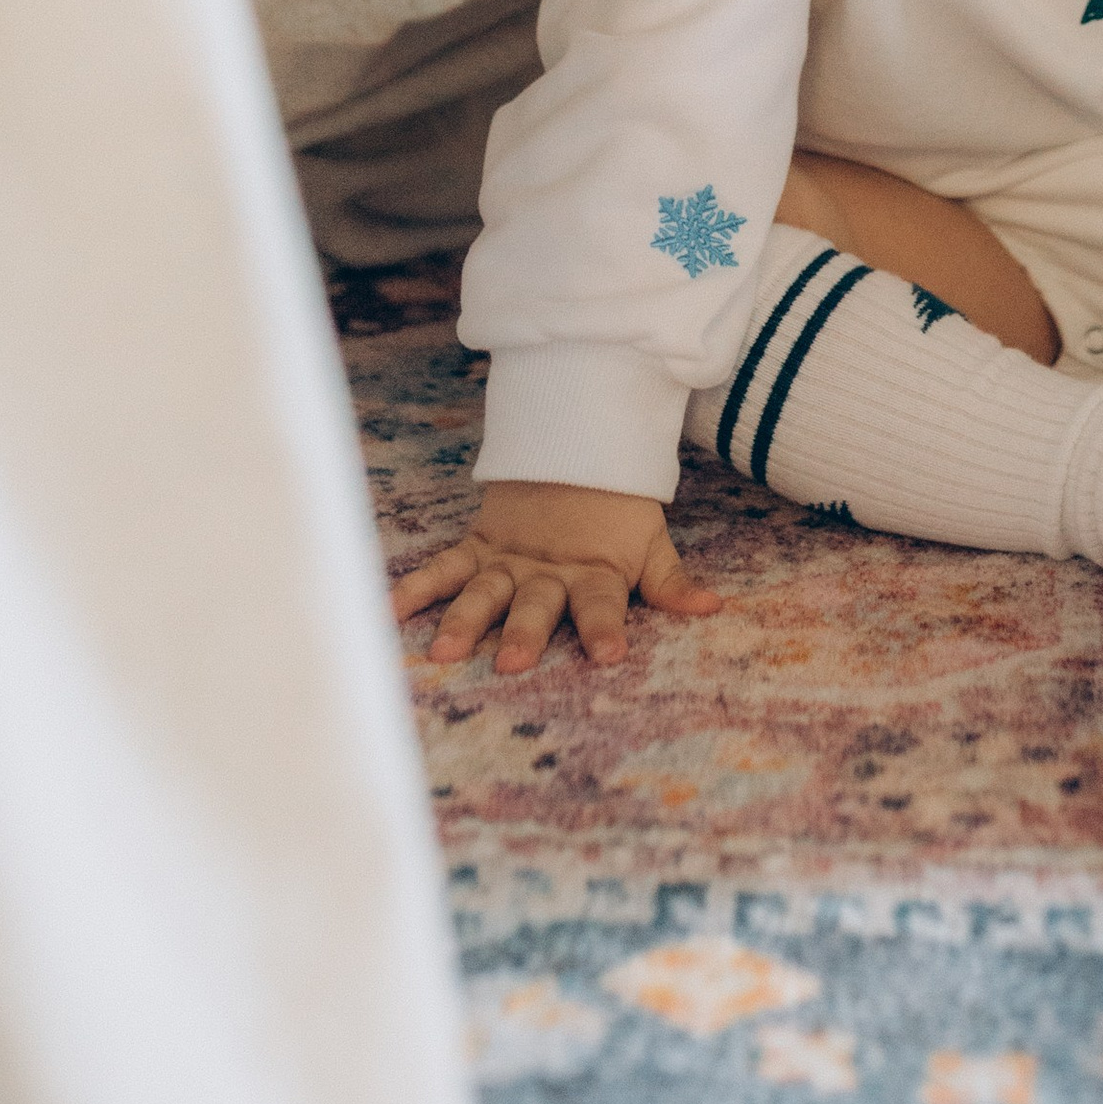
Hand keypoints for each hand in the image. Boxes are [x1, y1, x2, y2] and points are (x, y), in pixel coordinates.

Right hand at [389, 480, 722, 673]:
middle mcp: (549, 569)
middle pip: (537, 604)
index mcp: (595, 571)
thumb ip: (672, 583)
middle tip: (510, 662)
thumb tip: (715, 608)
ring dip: (464, 620)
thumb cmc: (619, 505)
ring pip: (485, 591)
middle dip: (523, 632)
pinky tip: (387, 613)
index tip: (608, 656)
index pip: (602, 606)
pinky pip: (445, 567)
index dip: (606, 629)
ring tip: (442, 651)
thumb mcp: (651, 542)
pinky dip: (416, 587)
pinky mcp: (481, 545)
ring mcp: (509, 558)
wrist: (578, 440)